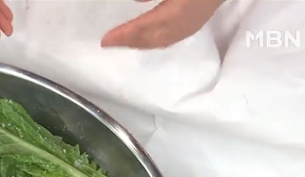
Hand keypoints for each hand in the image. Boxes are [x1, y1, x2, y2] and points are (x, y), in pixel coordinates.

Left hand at [102, 0, 224, 48]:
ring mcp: (194, 24)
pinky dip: (156, 42)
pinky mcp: (199, 22)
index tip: (105, 40)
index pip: (145, 27)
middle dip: (129, 42)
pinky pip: (173, 38)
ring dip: (141, 44)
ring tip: (124, 43)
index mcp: (178, 11)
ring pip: (162, 40)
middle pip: (151, 38)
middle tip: (109, 43)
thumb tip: (138, 2)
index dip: (124, 35)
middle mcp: (185, 22)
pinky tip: (148, 40)